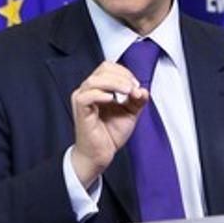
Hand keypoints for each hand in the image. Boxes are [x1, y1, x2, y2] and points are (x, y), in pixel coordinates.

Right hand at [69, 61, 149, 186]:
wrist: (100, 154)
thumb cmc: (110, 134)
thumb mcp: (130, 113)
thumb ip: (137, 100)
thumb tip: (143, 89)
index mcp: (99, 88)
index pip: (109, 67)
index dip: (125, 73)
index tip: (137, 85)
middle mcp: (89, 90)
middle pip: (103, 69)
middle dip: (123, 77)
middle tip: (134, 89)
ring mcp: (82, 99)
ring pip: (95, 80)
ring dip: (115, 83)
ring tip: (127, 92)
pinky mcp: (80, 110)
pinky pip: (86, 96)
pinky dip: (100, 94)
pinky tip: (112, 100)